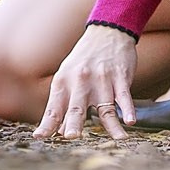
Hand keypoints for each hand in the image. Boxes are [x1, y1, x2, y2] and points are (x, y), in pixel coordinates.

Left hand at [34, 24, 137, 139]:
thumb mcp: (68, 77)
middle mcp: (80, 82)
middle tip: (71, 136)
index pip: (54, 108)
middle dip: (73, 122)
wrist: (106, 31)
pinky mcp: (119, 77)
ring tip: (119, 138)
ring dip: (112, 125)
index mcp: (63, 82)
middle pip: (77, 107)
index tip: (39, 137)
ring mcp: (101, 80)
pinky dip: (128, 109)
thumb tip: (60, 132)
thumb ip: (64, 104)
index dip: (47, 124)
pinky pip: (124, 96)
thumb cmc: (84, 60)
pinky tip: (130, 121)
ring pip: (105, 107)